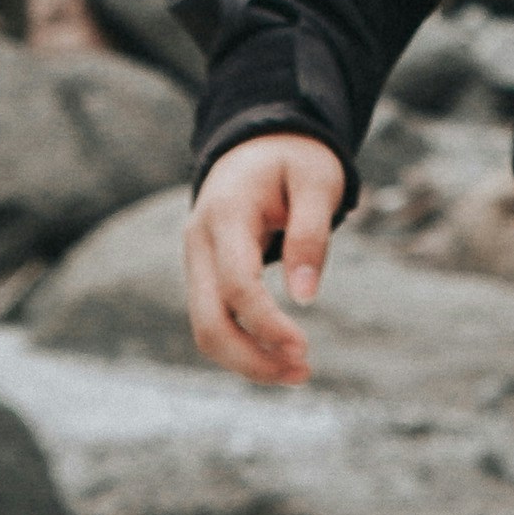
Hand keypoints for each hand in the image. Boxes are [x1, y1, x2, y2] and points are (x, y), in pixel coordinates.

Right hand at [183, 132, 346, 383]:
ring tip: (298, 372)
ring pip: (205, 329)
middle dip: (251, 359)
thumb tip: (305, 299)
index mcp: (226, 213)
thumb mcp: (316, 181)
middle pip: (207, 321)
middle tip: (303, 372)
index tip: (304, 349)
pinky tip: (279, 355)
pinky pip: (214, 320)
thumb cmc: (294, 160)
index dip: (267, 323)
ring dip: (247, 360)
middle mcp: (200, 242)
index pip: (237, 284)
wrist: (258, 142)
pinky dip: (243, 345)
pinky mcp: (205, 274)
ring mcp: (197, 261)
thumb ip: (311, 233)